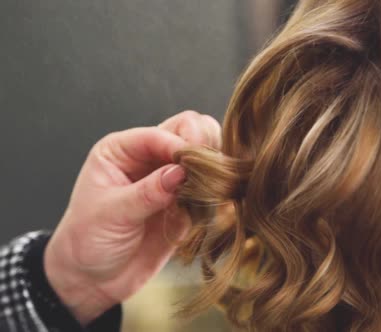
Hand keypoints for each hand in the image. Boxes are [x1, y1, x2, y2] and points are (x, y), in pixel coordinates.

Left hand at [44, 111, 220, 324]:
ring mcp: (170, 179)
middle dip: (203, 148)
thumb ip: (147, 192)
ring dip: (213, 170)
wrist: (93, 279)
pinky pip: (211, 188)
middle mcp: (149, 157)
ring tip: (208, 192)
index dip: (181, 146)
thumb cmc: (88, 241)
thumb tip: (181, 172)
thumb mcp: (112, 214)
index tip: (192, 168)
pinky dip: (216, 194)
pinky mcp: (186, 203)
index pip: (162, 133)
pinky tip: (209, 209)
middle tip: (207, 175)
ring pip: (206, 155)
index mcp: (123, 150)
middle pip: (191, 130)